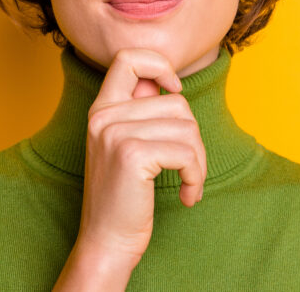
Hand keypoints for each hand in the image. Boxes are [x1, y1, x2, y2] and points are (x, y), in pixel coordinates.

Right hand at [53, 48, 206, 289]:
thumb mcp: (125, 146)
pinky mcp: (132, 154)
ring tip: (188, 183)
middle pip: (177, 103)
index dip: (159, 64)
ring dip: (198, 162)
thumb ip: (140, 111)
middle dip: (194, 139)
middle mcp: (103, 116)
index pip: (129, 58)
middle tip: (188, 169)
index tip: (173, 89)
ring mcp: (115, 133)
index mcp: (101, 109)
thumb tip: (169, 84)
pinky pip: (187, 152)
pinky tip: (187, 195)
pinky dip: (196, 176)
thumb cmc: (125, 197)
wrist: (107, 241)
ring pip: (188, 128)